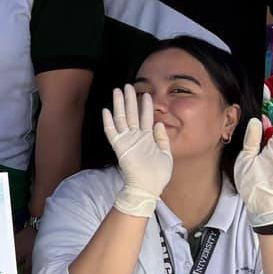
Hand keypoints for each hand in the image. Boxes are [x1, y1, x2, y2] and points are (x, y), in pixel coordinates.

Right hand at [101, 89, 171, 216]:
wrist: (148, 188)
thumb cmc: (158, 175)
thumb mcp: (166, 154)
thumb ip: (163, 138)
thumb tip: (160, 123)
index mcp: (147, 138)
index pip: (145, 117)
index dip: (146, 105)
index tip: (146, 93)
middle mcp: (136, 137)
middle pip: (131, 114)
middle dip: (130, 99)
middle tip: (128, 85)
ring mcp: (127, 141)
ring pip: (121, 118)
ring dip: (119, 105)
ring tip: (118, 91)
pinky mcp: (119, 147)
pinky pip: (111, 132)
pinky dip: (108, 122)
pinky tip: (106, 110)